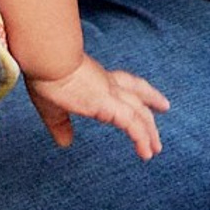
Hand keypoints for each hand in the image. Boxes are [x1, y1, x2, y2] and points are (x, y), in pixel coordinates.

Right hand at [23, 54, 168, 160]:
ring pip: (139, 111)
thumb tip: (65, 142)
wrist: (47, 58)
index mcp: (95, 78)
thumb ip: (60, 124)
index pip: (121, 82)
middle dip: (152, 100)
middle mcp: (106, 82)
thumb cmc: (45, 75)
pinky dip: (142, 138)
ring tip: (156, 147)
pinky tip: (146, 152)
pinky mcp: (108, 104)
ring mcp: (110, 92)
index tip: (142, 96)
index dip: (133, 89)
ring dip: (150, 130)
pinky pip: (132, 124)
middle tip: (165, 107)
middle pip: (137, 90)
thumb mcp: (52, 105)